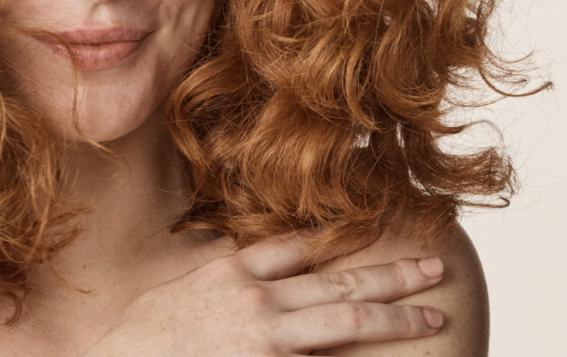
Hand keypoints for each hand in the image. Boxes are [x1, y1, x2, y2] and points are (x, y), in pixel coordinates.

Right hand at [80, 231, 444, 356]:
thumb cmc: (137, 341)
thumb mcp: (176, 295)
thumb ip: (218, 285)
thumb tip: (245, 279)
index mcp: (230, 275)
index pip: (295, 247)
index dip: (340, 238)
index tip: (374, 229)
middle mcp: (255, 300)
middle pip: (337, 282)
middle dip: (390, 275)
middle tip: (433, 268)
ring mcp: (265, 338)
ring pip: (346, 320)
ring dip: (395, 317)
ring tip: (431, 313)